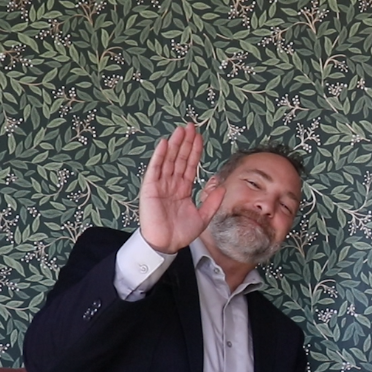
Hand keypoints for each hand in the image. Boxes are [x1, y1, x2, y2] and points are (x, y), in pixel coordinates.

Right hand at [138, 123, 225, 253]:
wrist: (166, 245)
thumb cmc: (181, 233)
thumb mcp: (203, 217)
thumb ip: (212, 202)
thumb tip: (221, 186)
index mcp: (183, 189)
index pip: (190, 166)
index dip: (194, 152)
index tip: (199, 138)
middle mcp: (171, 184)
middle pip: (179, 159)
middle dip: (185, 143)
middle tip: (191, 126)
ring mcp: (160, 185)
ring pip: (168, 160)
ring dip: (174, 145)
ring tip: (181, 130)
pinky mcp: (150, 189)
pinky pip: (155, 169)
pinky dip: (159, 156)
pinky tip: (164, 144)